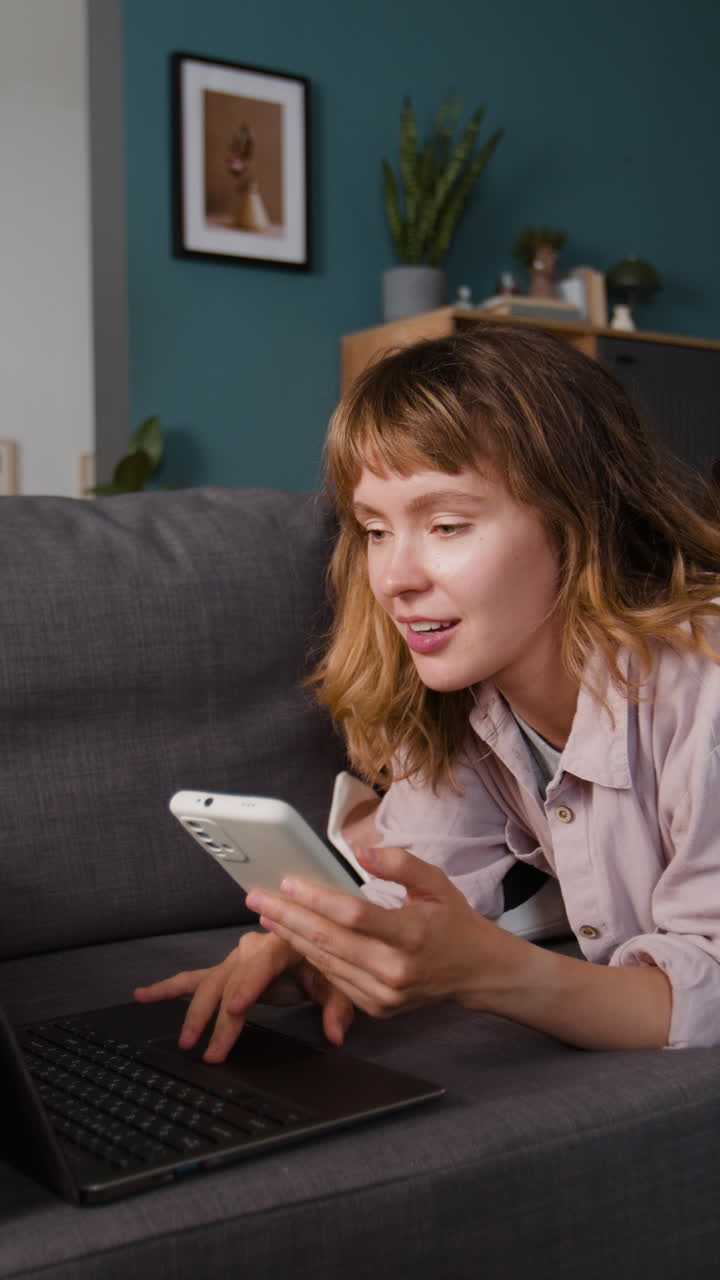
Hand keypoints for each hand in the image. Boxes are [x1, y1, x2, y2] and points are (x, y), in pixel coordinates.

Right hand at [134, 929, 353, 1062]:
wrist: (323, 942)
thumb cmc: (331, 961)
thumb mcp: (341, 983)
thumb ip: (338, 1007)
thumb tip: (335, 1035)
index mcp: (284, 942)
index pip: (261, 964)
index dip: (247, 987)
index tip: (235, 1010)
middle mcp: (255, 946)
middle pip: (230, 980)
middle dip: (218, 1016)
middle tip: (210, 1050)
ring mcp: (238, 957)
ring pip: (210, 982)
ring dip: (194, 1012)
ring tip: (185, 1040)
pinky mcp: (228, 969)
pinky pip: (196, 977)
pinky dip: (169, 987)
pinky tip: (143, 995)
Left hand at [244, 844, 515, 1019]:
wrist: (475, 971)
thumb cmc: (452, 920)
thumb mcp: (436, 882)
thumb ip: (400, 863)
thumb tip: (360, 852)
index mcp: (412, 934)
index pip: (353, 915)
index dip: (316, 899)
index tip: (287, 882)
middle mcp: (396, 969)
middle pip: (329, 941)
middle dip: (287, 918)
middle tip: (256, 898)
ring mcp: (385, 995)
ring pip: (326, 963)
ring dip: (292, 938)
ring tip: (266, 915)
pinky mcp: (377, 1008)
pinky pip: (335, 979)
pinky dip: (312, 958)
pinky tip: (294, 938)